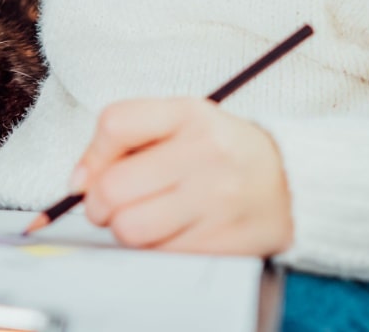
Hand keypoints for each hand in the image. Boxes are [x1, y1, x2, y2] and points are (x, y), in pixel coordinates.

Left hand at [69, 97, 292, 255]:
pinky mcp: (224, 241)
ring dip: (124, 230)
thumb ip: (125, 138)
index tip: (88, 176)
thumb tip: (76, 183)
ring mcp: (217, 200)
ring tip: (142, 218)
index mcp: (190, 113)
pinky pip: (160, 254)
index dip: (90, 156)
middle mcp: (205, 153)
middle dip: (98, 205)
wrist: (292, 183)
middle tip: (110, 206)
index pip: (115, 123)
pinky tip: (169, 232)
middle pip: (113, 188)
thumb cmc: (221, 150)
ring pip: (130, 229)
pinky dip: (154, 248)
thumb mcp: (181, 121)